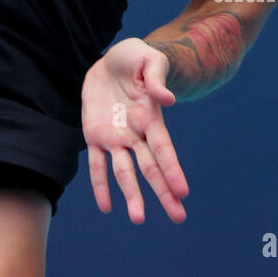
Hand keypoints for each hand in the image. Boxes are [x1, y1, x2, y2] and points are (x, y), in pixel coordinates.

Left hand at [82, 38, 188, 222]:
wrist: (112, 60)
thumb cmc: (136, 57)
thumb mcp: (148, 60)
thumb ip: (156, 79)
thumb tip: (167, 98)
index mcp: (151, 117)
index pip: (163, 148)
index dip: (172, 169)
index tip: (183, 191)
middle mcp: (135, 133)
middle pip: (150, 167)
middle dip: (163, 191)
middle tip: (178, 216)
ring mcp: (115, 136)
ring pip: (124, 171)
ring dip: (132, 194)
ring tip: (138, 219)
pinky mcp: (94, 134)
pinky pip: (96, 163)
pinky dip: (100, 185)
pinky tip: (106, 207)